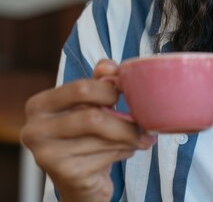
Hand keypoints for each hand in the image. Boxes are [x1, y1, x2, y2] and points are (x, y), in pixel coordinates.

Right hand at [20, 59, 155, 201]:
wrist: (80, 179)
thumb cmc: (86, 135)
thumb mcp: (89, 104)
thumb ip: (99, 81)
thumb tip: (109, 66)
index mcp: (39, 105)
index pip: (81, 88)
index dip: (111, 90)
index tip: (126, 95)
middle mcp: (36, 130)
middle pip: (94, 118)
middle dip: (126, 121)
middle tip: (144, 123)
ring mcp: (47, 155)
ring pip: (105, 139)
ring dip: (130, 138)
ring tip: (137, 138)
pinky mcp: (66, 174)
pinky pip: (108, 157)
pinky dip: (125, 152)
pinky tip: (125, 151)